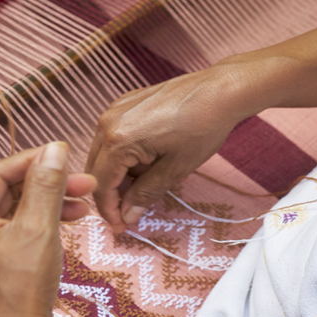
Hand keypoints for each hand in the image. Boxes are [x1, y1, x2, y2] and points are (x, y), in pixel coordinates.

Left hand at [0, 143, 97, 316]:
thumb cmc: (21, 292)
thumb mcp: (39, 229)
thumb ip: (45, 184)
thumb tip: (54, 148)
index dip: (36, 161)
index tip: (68, 158)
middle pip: (3, 194)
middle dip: (46, 188)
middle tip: (85, 187)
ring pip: (7, 217)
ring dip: (44, 209)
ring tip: (82, 211)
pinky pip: (4, 239)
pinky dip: (31, 231)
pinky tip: (59, 231)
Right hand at [85, 63, 257, 231]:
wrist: (220, 90)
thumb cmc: (202, 129)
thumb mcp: (174, 170)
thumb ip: (145, 194)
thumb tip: (127, 216)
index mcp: (118, 140)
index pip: (100, 185)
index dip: (109, 210)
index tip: (120, 226)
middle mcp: (107, 122)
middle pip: (96, 169)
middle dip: (111, 194)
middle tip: (130, 211)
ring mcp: (114, 109)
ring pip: (103, 154)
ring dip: (118, 174)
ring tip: (146, 182)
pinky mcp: (125, 103)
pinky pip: (112, 136)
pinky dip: (123, 155)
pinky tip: (147, 160)